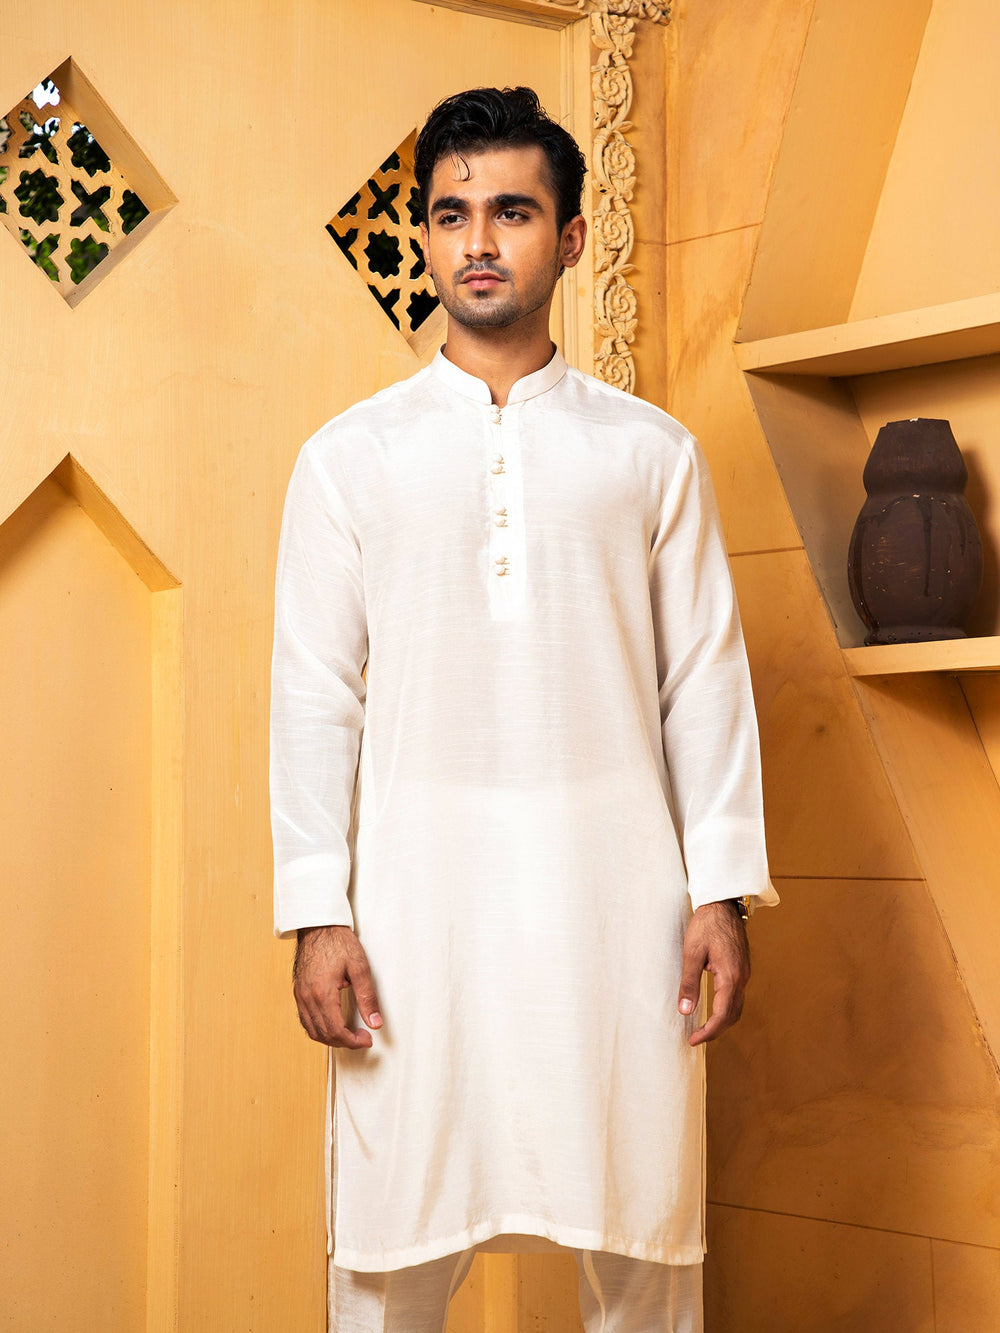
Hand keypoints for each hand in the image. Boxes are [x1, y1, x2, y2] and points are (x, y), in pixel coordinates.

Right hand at [293, 925, 382, 1048]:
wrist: (318, 925)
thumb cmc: (338, 942)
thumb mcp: (359, 967)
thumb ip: (367, 997)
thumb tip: (375, 1022)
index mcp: (323, 992)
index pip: (336, 1030)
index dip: (352, 1041)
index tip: (366, 1038)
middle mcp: (307, 997)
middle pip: (323, 1034)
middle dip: (344, 1042)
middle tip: (361, 1038)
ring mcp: (300, 995)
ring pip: (312, 1030)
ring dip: (330, 1038)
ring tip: (348, 1035)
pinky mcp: (298, 991)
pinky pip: (305, 1020)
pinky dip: (318, 1029)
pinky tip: (331, 1025)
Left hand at [677, 901, 749, 1046]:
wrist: (722, 904)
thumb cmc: (705, 926)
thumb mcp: (691, 953)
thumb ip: (689, 984)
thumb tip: (685, 1011)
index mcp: (730, 977)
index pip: (722, 1016)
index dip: (708, 1032)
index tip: (693, 1040)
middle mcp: (741, 978)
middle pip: (732, 1015)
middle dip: (716, 1030)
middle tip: (696, 1037)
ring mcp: (744, 973)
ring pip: (737, 1007)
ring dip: (723, 1021)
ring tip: (705, 1027)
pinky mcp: (742, 968)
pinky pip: (738, 995)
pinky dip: (727, 1008)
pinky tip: (715, 1007)